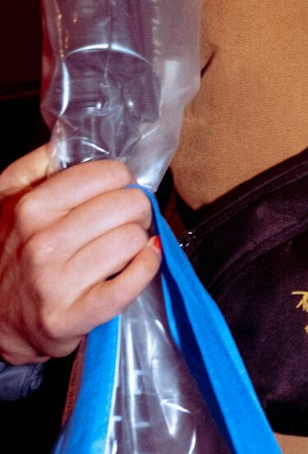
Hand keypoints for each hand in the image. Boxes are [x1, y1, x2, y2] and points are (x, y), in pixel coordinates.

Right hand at [0, 150, 159, 364]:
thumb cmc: (8, 255)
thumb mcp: (5, 202)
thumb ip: (35, 166)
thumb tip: (68, 137)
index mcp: (31, 208)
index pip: (106, 174)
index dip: (121, 180)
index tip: (116, 190)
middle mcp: (42, 243)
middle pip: (127, 205)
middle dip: (136, 209)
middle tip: (126, 219)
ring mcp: (58, 282)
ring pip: (133, 240)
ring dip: (139, 240)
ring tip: (125, 244)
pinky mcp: (75, 315)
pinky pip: (131, 282)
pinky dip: (147, 266)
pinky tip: (143, 260)